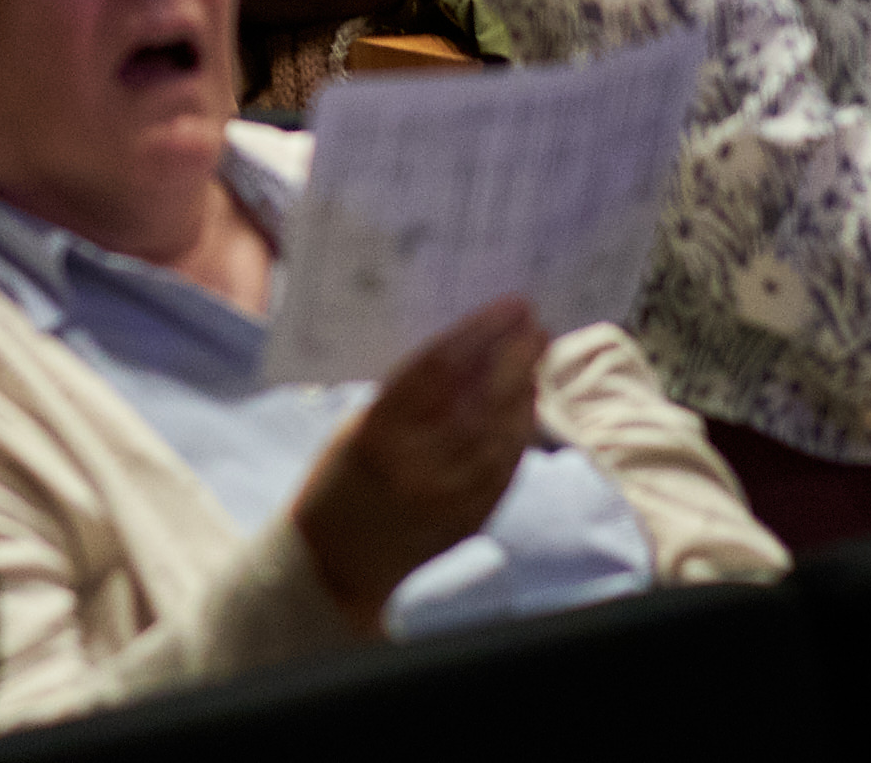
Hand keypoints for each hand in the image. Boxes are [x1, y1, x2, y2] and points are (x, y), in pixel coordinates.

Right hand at [291, 295, 552, 628]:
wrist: (336, 564)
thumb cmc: (339, 480)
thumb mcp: (359, 425)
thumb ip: (410, 394)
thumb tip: (468, 348)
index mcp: (378, 433)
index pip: (439, 370)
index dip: (479, 333)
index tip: (509, 306)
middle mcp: (416, 467)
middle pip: (480, 400)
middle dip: (514, 358)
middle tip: (534, 327)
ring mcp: (447, 499)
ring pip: (500, 435)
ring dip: (523, 393)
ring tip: (534, 359)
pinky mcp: (469, 521)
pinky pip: (505, 471)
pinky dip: (519, 434)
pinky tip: (527, 406)